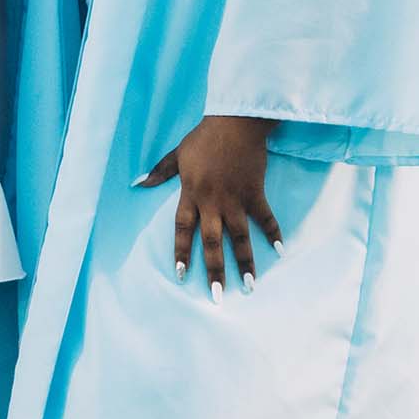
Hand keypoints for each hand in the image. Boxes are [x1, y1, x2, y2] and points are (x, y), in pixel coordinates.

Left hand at [146, 115, 280, 296]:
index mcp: (191, 194)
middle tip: (217, 295)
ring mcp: (236, 199)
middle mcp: (213, 202)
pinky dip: (273, 232)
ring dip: (245, 262)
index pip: (184, 229)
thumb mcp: (177, 153)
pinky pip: (265, 217)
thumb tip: (138, 183)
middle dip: (215, 269)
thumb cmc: (204, 137)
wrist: (235, 123)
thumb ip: (160, 171)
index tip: (181, 275)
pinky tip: (280, 250)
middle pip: (213, 241)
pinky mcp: (255, 193)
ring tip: (250, 285)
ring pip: (240, 237)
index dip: (183, 252)